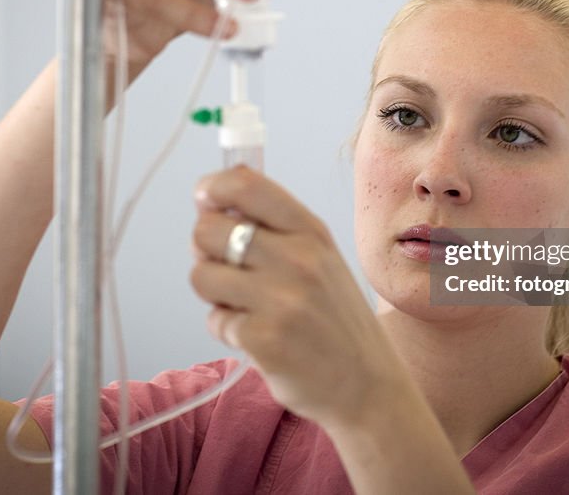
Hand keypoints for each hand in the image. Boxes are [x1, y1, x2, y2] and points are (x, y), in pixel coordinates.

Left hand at [191, 166, 404, 429]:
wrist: (367, 384)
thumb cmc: (334, 317)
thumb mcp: (321, 258)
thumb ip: (274, 228)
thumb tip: (211, 201)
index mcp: (310, 231)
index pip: (244, 185)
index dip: (212, 188)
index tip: (205, 200)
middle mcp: (298, 258)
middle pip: (207, 229)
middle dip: (204, 249)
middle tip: (225, 267)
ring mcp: (281, 298)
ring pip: (201, 275)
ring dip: (214, 293)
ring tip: (245, 306)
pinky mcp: (264, 338)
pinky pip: (215, 319)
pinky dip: (228, 329)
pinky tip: (258, 337)